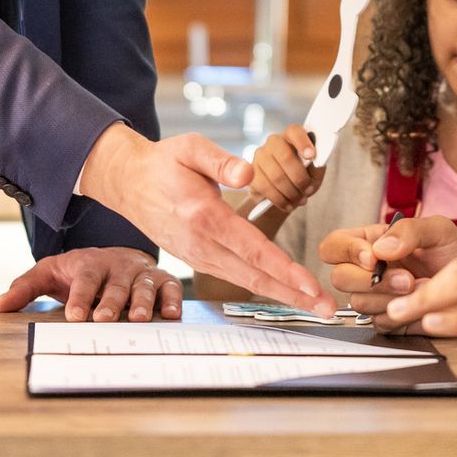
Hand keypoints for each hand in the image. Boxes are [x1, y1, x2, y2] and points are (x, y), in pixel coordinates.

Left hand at [0, 247, 181, 321]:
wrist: (115, 256)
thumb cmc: (80, 271)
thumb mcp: (49, 273)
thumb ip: (26, 288)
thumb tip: (1, 305)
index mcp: (90, 263)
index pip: (85, 278)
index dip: (80, 296)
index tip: (74, 316)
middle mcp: (118, 266)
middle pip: (115, 283)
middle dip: (111, 301)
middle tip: (104, 320)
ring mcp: (141, 273)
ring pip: (144, 286)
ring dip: (142, 302)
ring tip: (138, 319)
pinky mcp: (162, 280)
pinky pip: (171, 288)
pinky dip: (173, 299)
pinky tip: (170, 315)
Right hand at [78, 124, 333, 316]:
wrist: (128, 183)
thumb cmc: (163, 164)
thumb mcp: (190, 148)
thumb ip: (220, 160)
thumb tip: (249, 172)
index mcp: (204, 216)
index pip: (253, 250)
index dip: (285, 270)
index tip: (311, 285)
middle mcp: (202, 244)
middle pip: (255, 276)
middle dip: (294, 295)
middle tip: (328, 308)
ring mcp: (198, 256)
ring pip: (246, 282)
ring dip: (283, 295)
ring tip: (315, 305)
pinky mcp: (198, 260)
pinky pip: (235, 277)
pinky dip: (263, 287)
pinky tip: (284, 291)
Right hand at [249, 124, 324, 212]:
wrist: (283, 192)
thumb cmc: (301, 176)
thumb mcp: (314, 171)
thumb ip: (317, 165)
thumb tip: (317, 163)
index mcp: (291, 135)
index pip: (295, 131)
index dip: (303, 143)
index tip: (311, 156)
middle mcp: (273, 142)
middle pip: (285, 157)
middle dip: (300, 178)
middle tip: (308, 191)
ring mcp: (260, 156)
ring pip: (276, 176)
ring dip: (292, 193)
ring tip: (300, 200)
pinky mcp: (251, 173)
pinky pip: (265, 187)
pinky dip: (280, 200)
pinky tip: (288, 205)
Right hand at [319, 216, 456, 320]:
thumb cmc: (455, 251)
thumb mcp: (437, 229)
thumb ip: (407, 231)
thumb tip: (379, 249)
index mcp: (371, 241)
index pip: (335, 245)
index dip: (347, 251)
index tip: (373, 257)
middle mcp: (368, 270)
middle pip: (339, 278)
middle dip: (372, 280)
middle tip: (407, 279)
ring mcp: (376, 297)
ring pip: (358, 302)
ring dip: (391, 297)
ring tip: (421, 287)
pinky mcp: (388, 320)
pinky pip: (379, 322)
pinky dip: (401, 315)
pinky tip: (420, 305)